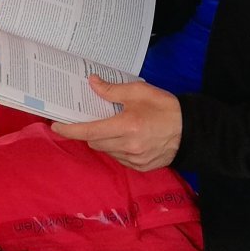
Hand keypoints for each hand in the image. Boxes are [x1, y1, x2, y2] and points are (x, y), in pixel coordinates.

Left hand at [51, 77, 181, 171]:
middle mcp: (129, 146)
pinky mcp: (142, 167)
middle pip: (94, 142)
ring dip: (104, 140)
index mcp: (126, 126)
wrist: (193, 129)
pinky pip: (120, 159)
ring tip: (116, 127)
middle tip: (95, 119)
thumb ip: (112, 90)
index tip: (56, 126)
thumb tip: (91, 83)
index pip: (89, 131)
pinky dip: (117, 149)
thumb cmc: (165, 107)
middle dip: (90, 131)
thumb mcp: (139, 91)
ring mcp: (136, 160)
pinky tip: (128, 138)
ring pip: (107, 151)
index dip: (69, 129)